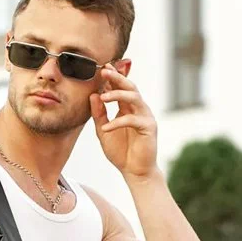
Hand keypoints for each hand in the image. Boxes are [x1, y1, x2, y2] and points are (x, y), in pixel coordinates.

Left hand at [90, 64, 157, 179]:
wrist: (135, 172)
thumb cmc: (121, 152)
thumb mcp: (103, 132)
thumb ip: (99, 115)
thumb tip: (93, 95)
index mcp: (128, 108)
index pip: (120, 88)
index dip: (111, 78)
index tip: (100, 68)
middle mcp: (138, 109)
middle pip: (130, 86)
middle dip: (117, 77)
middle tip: (104, 70)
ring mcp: (145, 117)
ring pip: (134, 98)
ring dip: (118, 95)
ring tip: (102, 97)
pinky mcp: (149, 128)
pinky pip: (133, 120)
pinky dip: (118, 122)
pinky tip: (106, 128)